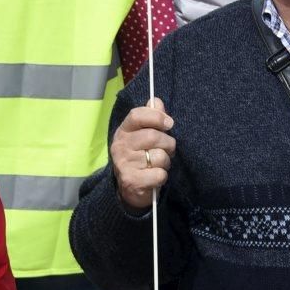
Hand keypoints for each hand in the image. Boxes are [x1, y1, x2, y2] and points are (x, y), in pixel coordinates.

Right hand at [110, 97, 174, 212]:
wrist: (130, 188)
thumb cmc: (141, 156)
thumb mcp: (143, 134)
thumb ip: (151, 117)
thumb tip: (156, 101)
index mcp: (123, 131)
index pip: (137, 115)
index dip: (157, 117)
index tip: (169, 124)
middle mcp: (120, 146)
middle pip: (153, 136)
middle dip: (168, 144)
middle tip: (168, 150)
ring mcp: (124, 164)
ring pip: (159, 156)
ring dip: (166, 162)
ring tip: (159, 164)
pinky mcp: (131, 181)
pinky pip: (159, 174)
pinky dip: (162, 176)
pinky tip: (155, 177)